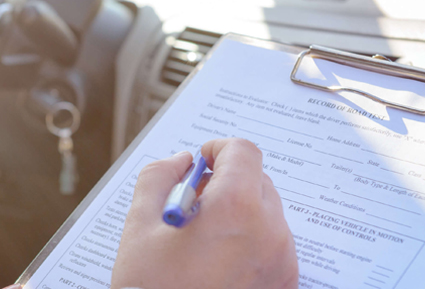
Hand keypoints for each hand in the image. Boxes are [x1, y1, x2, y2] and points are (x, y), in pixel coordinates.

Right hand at [112, 138, 298, 288]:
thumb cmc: (152, 287)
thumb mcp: (140, 224)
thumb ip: (159, 177)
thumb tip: (182, 162)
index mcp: (236, 207)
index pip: (243, 152)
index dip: (219, 149)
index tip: (203, 160)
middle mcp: (270, 230)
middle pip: (258, 180)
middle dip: (228, 182)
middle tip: (196, 202)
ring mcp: (282, 260)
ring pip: (267, 213)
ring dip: (240, 213)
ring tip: (205, 239)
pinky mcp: (284, 283)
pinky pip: (274, 245)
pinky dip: (252, 242)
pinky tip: (220, 262)